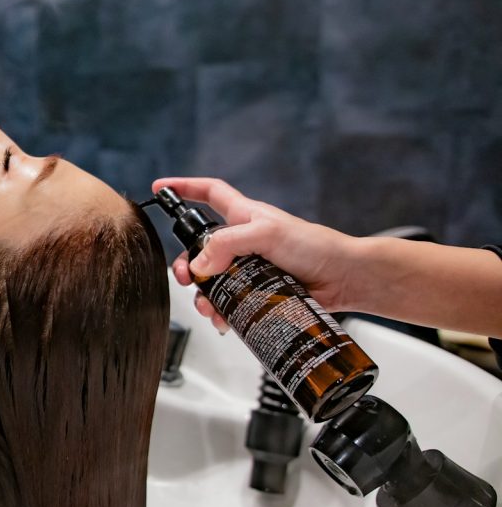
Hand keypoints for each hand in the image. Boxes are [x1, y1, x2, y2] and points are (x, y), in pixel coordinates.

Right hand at [150, 177, 359, 333]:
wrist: (345, 278)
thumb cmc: (315, 246)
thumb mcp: (267, 234)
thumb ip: (228, 243)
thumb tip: (199, 264)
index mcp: (243, 216)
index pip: (208, 193)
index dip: (184, 187)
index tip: (162, 188)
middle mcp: (242, 240)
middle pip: (200, 248)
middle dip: (186, 263)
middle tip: (185, 278)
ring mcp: (249, 267)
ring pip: (212, 279)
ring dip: (204, 294)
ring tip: (208, 306)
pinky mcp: (257, 291)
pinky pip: (230, 301)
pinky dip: (221, 312)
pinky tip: (223, 319)